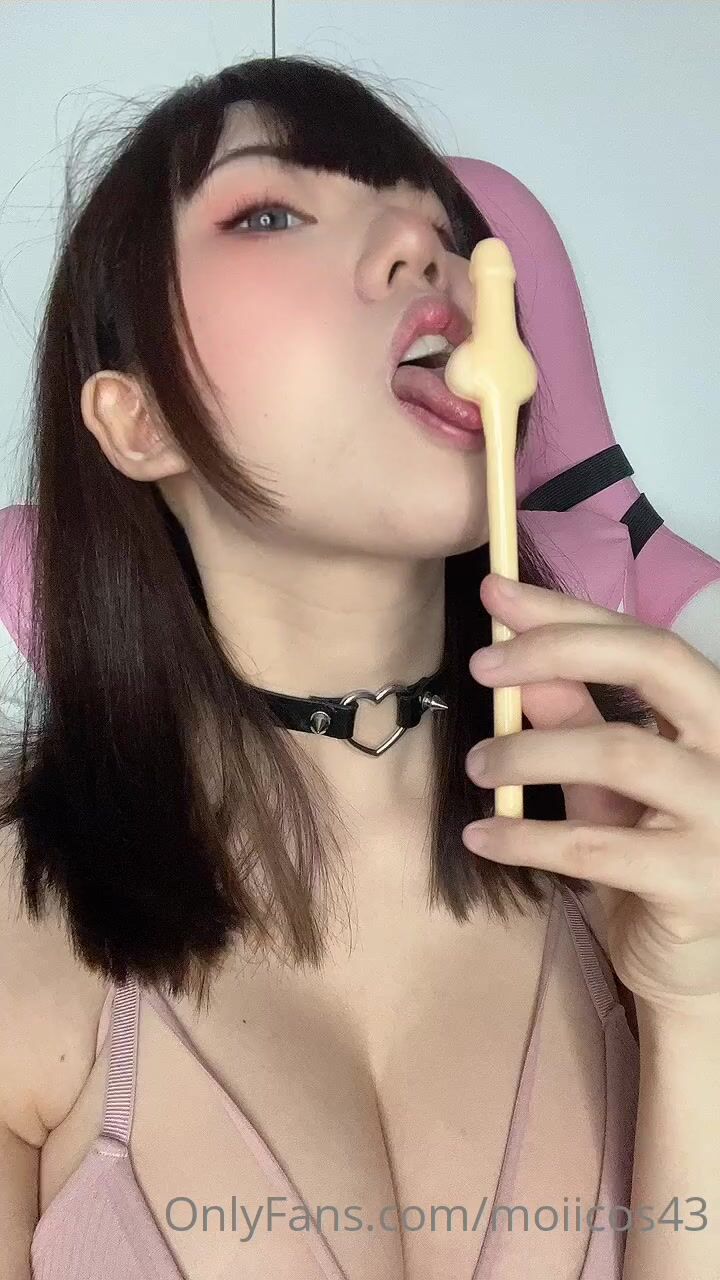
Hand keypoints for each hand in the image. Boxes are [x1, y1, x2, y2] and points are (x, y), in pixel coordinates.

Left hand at [463, 573, 719, 1015]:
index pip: (647, 640)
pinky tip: (482, 833)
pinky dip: (526, 835)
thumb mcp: (609, 783)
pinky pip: (593, 845)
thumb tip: (523, 660)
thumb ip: (576, 722)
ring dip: (530, 750)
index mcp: (717, 716)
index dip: (570, 612)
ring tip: (478, 764)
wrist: (690, 969)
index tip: (496, 593)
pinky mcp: (698, 883)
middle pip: (655, 664)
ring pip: (618, 752)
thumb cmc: (650, 857)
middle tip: (480, 663)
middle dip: (558, 649)